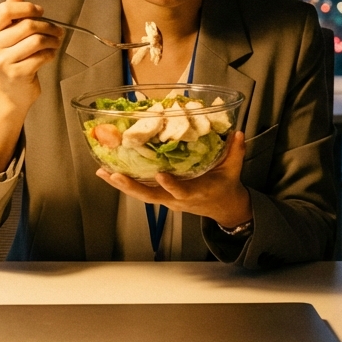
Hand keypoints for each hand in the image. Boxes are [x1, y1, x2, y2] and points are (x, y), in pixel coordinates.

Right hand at [0, 0, 65, 110]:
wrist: (11, 92)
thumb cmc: (12, 59)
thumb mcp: (8, 35)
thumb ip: (12, 12)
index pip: (5, 10)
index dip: (27, 7)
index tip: (40, 11)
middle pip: (27, 25)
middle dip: (48, 25)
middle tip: (57, 30)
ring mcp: (2, 62)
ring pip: (36, 40)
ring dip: (52, 39)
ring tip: (56, 41)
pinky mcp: (16, 74)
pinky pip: (41, 57)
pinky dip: (51, 53)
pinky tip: (50, 54)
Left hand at [96, 130, 253, 228]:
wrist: (223, 208)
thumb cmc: (226, 187)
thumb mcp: (233, 171)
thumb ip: (235, 152)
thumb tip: (238, 133)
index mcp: (196, 194)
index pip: (182, 191)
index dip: (171, 186)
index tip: (161, 176)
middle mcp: (178, 199)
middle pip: (151, 197)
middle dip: (132, 187)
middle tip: (114, 175)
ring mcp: (168, 200)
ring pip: (142, 195)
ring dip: (122, 185)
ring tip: (103, 173)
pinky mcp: (161, 197)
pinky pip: (141, 191)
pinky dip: (124, 183)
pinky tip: (109, 174)